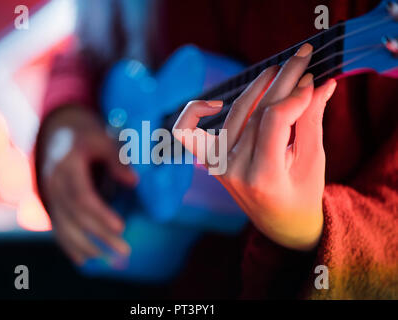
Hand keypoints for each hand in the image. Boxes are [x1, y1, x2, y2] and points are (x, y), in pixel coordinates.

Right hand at [40, 106, 136, 264]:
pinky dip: (69, 246)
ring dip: (86, 247)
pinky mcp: (52, 203)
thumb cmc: (86, 136)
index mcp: (67, 166)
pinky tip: (83, 260)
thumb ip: (117, 158)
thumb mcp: (102, 139)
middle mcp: (54, 183)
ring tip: (108, 261)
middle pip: (76, 216)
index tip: (120, 227)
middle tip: (124, 250)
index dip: (100, 214)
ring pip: (65, 227)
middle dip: (99, 236)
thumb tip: (133, 181)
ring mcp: (50, 195)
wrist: (59, 134)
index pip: (82, 196)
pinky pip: (58, 228)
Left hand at [173, 44, 336, 250]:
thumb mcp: (313, 160)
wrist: (279, 222)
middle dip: (281, 81)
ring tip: (274, 71)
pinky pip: (188, 133)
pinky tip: (215, 103)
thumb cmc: (302, 193)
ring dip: (255, 88)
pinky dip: (194, 113)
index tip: (312, 80)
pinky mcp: (210, 161)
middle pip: (255, 113)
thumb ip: (312, 120)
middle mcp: (234, 172)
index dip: (294, 96)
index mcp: (264, 177)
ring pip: (234, 115)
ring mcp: (218, 166)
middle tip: (301, 57)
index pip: (273, 122)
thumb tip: (320, 82)